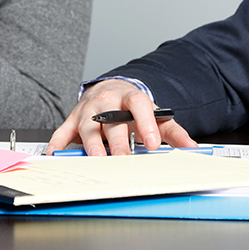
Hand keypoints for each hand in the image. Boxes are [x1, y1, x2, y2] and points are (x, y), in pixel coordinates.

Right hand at [47, 78, 196, 155]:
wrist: (110, 89)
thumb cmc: (131, 106)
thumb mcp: (154, 113)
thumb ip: (172, 130)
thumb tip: (191, 147)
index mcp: (130, 97)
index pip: (139, 104)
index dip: (146, 122)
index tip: (153, 142)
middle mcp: (107, 101)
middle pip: (111, 121)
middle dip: (117, 142)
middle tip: (124, 159)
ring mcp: (88, 110)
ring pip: (88, 126)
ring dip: (92, 145)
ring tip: (97, 161)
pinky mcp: (73, 119)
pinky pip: (63, 131)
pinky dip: (58, 143)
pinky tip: (56, 154)